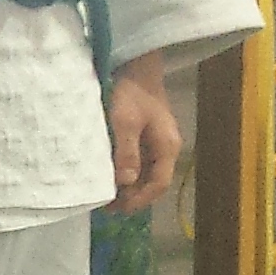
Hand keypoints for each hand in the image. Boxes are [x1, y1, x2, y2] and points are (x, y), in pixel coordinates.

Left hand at [105, 52, 180, 215]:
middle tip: (109, 207)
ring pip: (147, 173)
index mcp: (167, 147)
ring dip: (130, 187)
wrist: (136, 65)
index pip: (157, 184)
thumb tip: (126, 183)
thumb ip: (127, 152)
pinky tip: (113, 175)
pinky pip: (141, 161)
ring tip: (108, 196)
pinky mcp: (149, 134)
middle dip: (134, 197)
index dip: (139, 200)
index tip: (118, 208)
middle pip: (154, 182)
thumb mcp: (125, 121)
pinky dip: (129, 172)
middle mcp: (167, 148)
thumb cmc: (131, 92)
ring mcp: (159, 141)